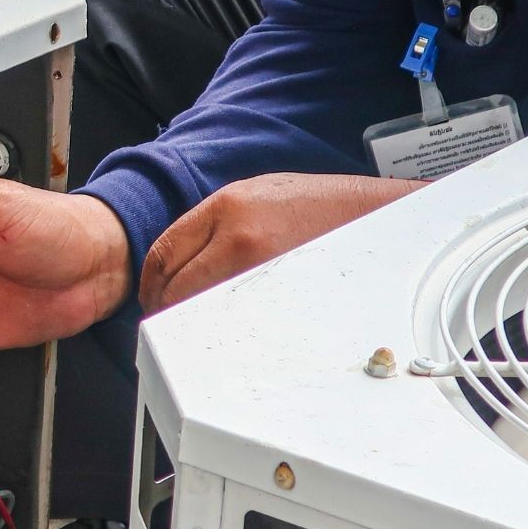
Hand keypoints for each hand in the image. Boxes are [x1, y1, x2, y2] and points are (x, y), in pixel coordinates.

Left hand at [139, 172, 426, 312]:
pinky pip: (234, 322)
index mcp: (228, 206)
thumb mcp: (259, 196)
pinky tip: (229, 332)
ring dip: (189, 323)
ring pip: (199, 309)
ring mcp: (259, 269)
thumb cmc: (322, 208)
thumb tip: (177, 266)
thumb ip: (213, 226)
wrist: (377, 218)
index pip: (162, 253)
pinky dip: (222, 330)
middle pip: (174, 286)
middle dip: (163, 309)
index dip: (150, 283)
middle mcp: (238, 235)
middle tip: (165, 324)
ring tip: (195, 330)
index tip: (151, 298)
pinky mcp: (281, 296)